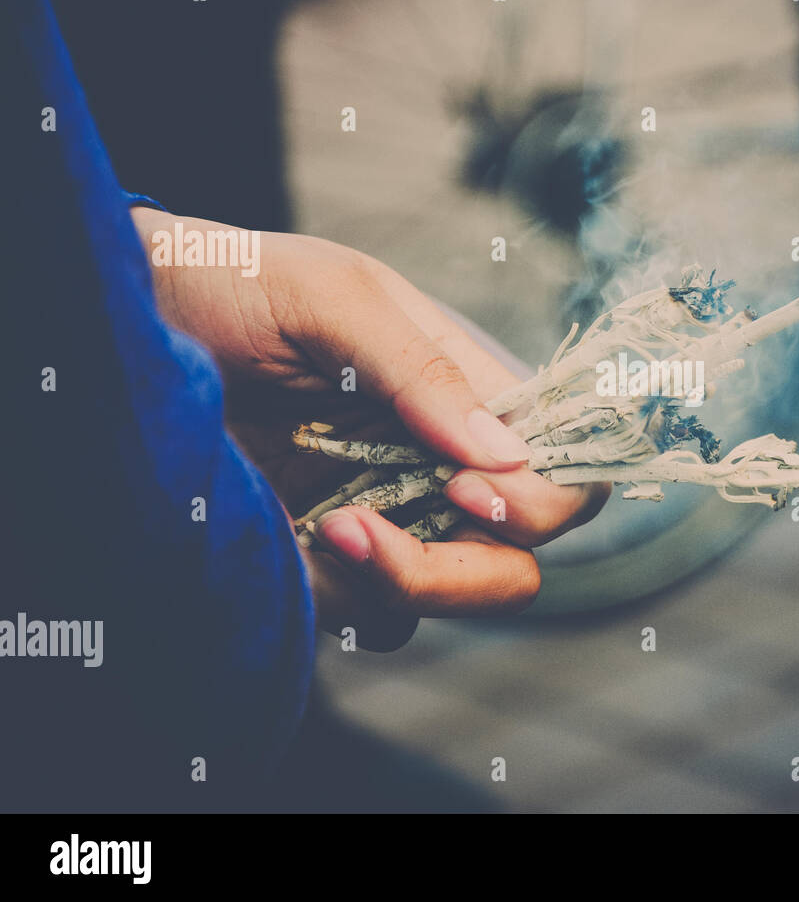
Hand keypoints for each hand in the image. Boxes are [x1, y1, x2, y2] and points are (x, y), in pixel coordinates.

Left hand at [131, 207, 607, 649]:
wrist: (134, 316)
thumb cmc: (235, 283)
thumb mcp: (332, 297)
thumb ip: (422, 369)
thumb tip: (505, 456)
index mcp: (468, 394)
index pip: (561, 469)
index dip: (535, 500)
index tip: (459, 488)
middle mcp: (445, 463)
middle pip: (520, 557)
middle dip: (463, 570)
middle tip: (364, 529)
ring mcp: (394, 513)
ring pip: (455, 600)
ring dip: (393, 583)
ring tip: (315, 529)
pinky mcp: (336, 556)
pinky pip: (377, 618)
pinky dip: (346, 601)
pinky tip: (290, 543)